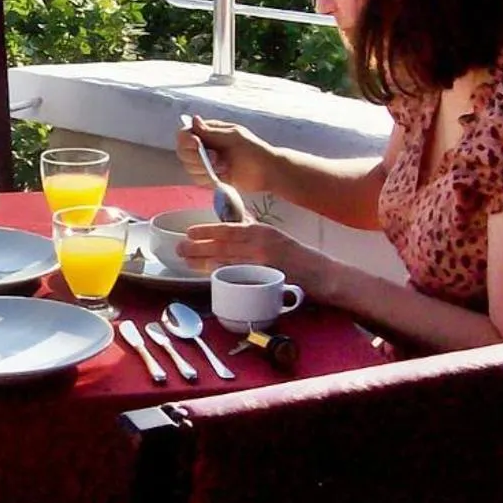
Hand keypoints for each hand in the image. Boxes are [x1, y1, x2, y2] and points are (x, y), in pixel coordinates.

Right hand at [175, 116, 274, 194]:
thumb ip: (211, 132)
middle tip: (216, 159)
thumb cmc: (253, 150)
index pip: (186, 133)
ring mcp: (207, 162)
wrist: (267, 172)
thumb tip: (193, 120)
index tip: (196, 144)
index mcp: (210, 131)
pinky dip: (208, 179)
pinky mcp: (211, 176)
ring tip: (224, 168)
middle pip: (183, 152)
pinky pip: (199, 179)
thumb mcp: (233, 137)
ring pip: (190, 167)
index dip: (186, 140)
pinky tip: (223, 176)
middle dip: (196, 158)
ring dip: (204, 169)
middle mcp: (206, 146)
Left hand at [178, 220, 337, 294]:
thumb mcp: (274, 237)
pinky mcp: (266, 280)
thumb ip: (253, 230)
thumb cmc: (296, 256)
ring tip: (186, 262)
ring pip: (226, 262)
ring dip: (203, 262)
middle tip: (179, 249)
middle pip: (223, 246)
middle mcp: (261, 244)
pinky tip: (209, 276)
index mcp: (261, 231)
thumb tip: (233, 222)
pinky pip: (239, 278)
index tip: (189, 232)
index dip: (207, 231)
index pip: (229, 229)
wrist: (323, 274)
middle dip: (198, 248)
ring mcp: (263, 264)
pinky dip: (222, 277)